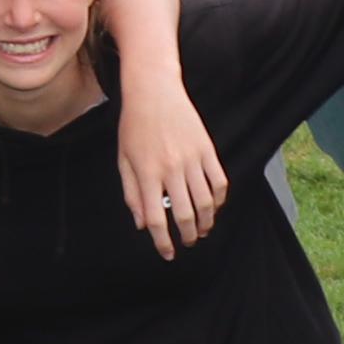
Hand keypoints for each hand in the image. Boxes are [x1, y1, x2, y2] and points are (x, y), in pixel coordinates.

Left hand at [115, 83, 228, 258]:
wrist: (153, 90)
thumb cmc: (134, 125)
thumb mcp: (124, 159)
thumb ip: (132, 193)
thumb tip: (141, 224)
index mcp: (146, 173)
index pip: (156, 218)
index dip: (162, 242)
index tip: (167, 254)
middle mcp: (171, 168)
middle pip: (185, 215)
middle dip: (187, 236)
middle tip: (188, 242)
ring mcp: (192, 158)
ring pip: (206, 202)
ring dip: (206, 222)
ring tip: (202, 229)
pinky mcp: (207, 149)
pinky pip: (219, 181)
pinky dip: (219, 199)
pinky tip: (213, 206)